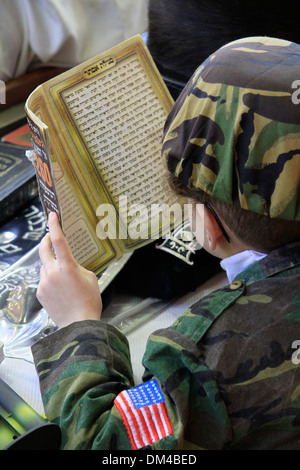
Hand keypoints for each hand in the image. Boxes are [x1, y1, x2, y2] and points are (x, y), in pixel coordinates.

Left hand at [37, 212, 101, 327]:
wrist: (78, 324)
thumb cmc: (89, 301)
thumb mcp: (90, 278)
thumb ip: (77, 267)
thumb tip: (69, 265)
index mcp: (67, 267)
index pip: (59, 241)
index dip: (55, 226)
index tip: (52, 215)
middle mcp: (52, 273)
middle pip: (43, 249)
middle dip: (46, 240)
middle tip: (50, 236)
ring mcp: (44, 283)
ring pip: (44, 266)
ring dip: (51, 265)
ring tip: (64, 277)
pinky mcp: (40, 293)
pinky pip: (44, 280)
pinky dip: (50, 279)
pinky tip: (60, 289)